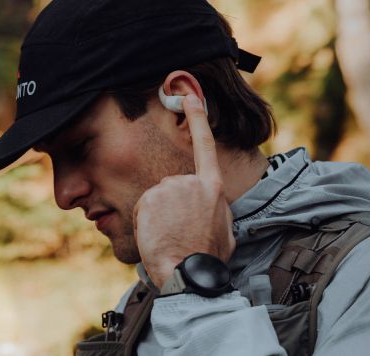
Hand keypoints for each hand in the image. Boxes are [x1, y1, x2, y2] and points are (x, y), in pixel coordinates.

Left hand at [133, 94, 235, 288]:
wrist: (189, 273)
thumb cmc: (209, 258)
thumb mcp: (226, 231)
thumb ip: (217, 210)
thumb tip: (213, 207)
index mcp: (213, 187)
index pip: (205, 145)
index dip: (197, 119)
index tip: (189, 96)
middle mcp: (191, 182)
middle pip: (173, 185)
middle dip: (172, 205)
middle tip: (179, 230)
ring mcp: (170, 188)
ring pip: (157, 197)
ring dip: (159, 215)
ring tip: (170, 236)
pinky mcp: (150, 198)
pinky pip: (144, 207)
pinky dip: (146, 222)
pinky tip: (158, 236)